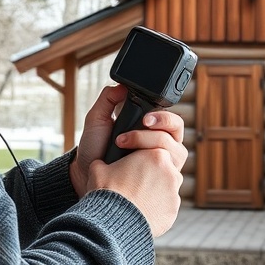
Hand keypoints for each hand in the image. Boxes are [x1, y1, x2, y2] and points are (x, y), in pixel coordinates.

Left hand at [71, 86, 187, 237]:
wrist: (86, 172)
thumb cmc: (93, 146)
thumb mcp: (97, 118)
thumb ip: (108, 98)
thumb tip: (123, 85)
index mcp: (150, 128)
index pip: (170, 118)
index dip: (164, 116)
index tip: (146, 118)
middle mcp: (159, 144)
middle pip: (178, 131)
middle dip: (164, 126)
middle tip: (144, 124)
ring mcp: (161, 162)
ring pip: (177, 151)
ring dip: (155, 144)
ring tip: (127, 144)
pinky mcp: (158, 179)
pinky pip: (170, 171)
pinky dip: (157, 165)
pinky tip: (138, 163)